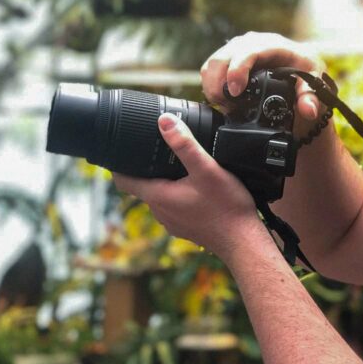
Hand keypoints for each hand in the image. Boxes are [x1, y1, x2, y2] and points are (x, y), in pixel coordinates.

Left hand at [113, 114, 257, 253]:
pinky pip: (174, 208)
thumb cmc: (227, 207)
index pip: (124, 181)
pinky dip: (178, 196)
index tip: (120, 152)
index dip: (118, 166)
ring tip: (178, 166)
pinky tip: (195, 188)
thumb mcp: (207, 169)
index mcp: (159, 196)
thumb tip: (164, 121)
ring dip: (164, 183)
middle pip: (143, 187)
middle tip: (156, 150)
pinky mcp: (186, 228)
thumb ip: (185, 145)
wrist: (244, 242)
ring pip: (160, 197)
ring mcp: (173, 222)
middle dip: (147, 169)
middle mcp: (161, 212)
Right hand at [201, 32, 326, 139]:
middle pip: (225, 56)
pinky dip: (210, 86)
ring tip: (224, 105)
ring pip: (213, 63)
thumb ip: (311, 97)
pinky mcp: (229, 59)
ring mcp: (238, 50)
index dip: (238, 70)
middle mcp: (252, 43)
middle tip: (226, 105)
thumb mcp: (314, 84)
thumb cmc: (306, 72)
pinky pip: (210, 69)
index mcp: (274, 44)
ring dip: (212, 86)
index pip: (249, 51)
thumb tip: (308, 111)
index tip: (235, 92)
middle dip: (219, 83)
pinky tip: (221, 100)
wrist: (300, 69)